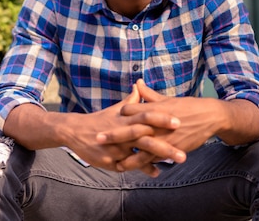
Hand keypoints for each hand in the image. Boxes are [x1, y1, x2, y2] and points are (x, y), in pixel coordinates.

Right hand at [62, 83, 184, 176]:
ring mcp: (116, 148)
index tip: (178, 121)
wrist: (74, 131)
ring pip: (139, 155)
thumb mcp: (115, 110)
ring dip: (158, 159)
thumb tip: (139, 86)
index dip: (161, 119)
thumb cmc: (99, 119)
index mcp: (124, 119)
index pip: (146, 117)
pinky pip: (129, 166)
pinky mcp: (110, 161)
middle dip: (166, 146)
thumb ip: (131, 101)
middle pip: (146, 139)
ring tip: (175, 163)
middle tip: (184, 152)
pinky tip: (157, 172)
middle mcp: (122, 133)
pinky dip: (143, 168)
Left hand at [97, 79, 222, 171]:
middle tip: (97, 138)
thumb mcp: (167, 99)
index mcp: (153, 108)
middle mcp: (156, 122)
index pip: (129, 110)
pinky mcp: (173, 148)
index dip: (118, 115)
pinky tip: (137, 170)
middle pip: (130, 129)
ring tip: (114, 163)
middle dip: (114, 135)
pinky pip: (157, 158)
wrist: (210, 116)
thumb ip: (149, 94)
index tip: (105, 119)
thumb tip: (137, 82)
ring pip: (142, 148)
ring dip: (128, 156)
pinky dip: (146, 164)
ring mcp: (164, 136)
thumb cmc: (187, 106)